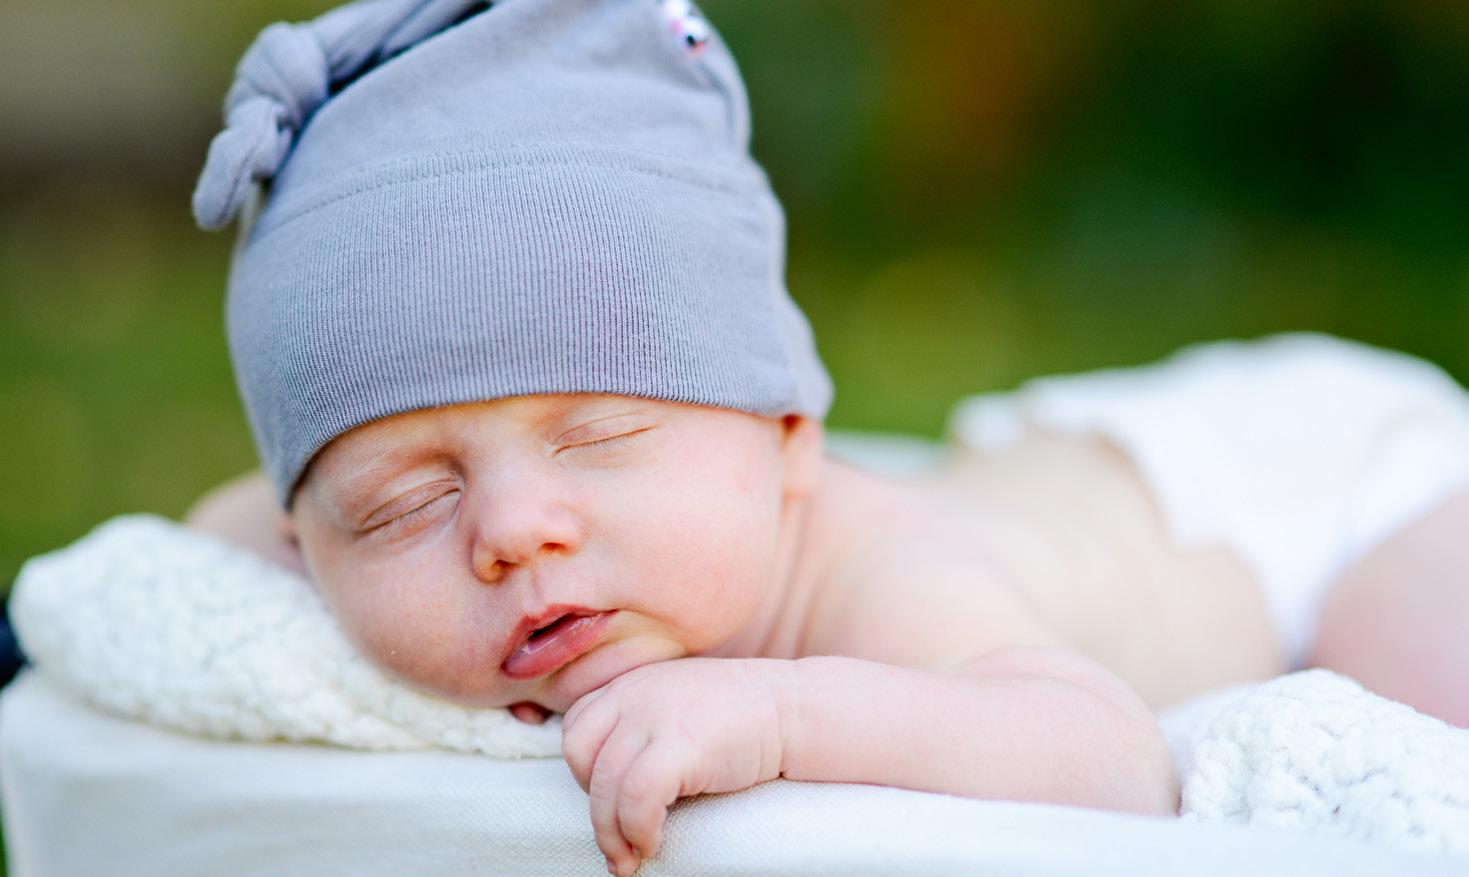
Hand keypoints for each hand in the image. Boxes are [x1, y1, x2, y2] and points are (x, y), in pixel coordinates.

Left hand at [561, 657, 794, 875]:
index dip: (583, 771)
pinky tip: (653, 842)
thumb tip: (608, 782)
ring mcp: (656, 716)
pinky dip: (637, 829)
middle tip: (615, 839)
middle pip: (579, 756)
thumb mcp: (677, 704)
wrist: (794, 709)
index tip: (610, 799)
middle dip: (592, 806)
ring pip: (604, 785)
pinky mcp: (680, 744)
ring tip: (631, 857)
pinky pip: (636, 798)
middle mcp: (635, 693)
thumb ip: (641, 724)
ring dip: (612, 833)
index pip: (576, 726)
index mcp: (632, 683)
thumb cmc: (741, 717)